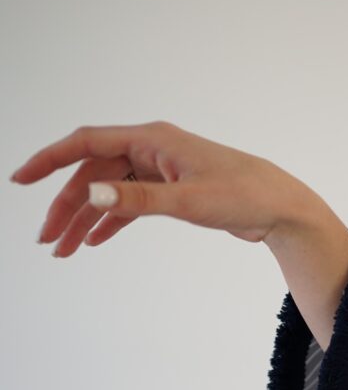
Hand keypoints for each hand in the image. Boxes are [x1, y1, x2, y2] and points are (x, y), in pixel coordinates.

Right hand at [11, 120, 304, 256]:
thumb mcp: (188, 200)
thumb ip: (137, 199)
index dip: (49, 160)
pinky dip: (110, 222)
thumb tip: (91, 194)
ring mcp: (161, 171)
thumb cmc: (243, 194)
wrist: (281, 209)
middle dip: (66, 206)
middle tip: (47, 240)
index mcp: (152, 140)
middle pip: (93, 174)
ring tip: (63, 250)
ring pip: (109, 192)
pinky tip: (92, 241)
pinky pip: (130, 204)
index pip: (86, 142)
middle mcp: (152, 150)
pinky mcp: (172, 191)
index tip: (20, 180)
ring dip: (85, 219)